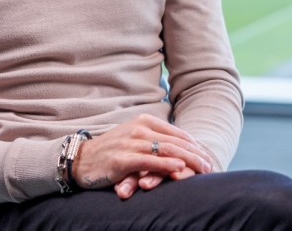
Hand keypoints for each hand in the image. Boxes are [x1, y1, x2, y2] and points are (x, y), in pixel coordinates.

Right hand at [70, 114, 212, 197]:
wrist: (80, 159)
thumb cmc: (110, 151)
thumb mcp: (133, 139)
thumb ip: (154, 140)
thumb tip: (180, 149)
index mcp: (143, 121)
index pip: (176, 133)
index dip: (194, 145)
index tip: (206, 156)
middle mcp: (138, 129)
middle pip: (175, 141)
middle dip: (195, 154)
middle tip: (210, 165)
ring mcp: (130, 143)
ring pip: (166, 150)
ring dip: (187, 160)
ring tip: (203, 168)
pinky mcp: (122, 159)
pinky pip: (149, 161)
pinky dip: (166, 165)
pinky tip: (179, 169)